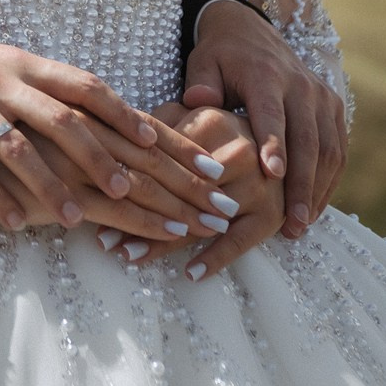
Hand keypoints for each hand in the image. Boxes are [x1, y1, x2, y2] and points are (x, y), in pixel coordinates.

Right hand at [0, 27, 223, 231]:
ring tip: (80, 220)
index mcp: (24, 64)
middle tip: (145, 192)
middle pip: (68, 121)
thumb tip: (102, 115)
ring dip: (53, 186)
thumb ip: (42, 89)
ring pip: (20, 146)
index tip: (172, 146)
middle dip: (114, 162)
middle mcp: (2, 79)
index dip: (134, 118)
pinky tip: (15, 223)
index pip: (91, 89)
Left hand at [109, 105, 277, 279]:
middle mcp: (237, 153)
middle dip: (135, 217)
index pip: (161, 159)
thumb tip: (118, 131)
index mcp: (212, 122)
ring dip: (163, 242)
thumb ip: (161, 120)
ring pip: (200, 219)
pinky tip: (189, 274)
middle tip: (102, 240)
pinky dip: (215, 258)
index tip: (93, 200)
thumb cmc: (229, 125)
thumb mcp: (196, 111)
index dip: (124, 181)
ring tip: (128, 257)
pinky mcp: (272, 213)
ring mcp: (258, 186)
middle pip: (176, 193)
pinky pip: (241, 240)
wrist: (291, 136)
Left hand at [183, 0, 346, 237]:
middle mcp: (301, 86)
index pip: (272, 113)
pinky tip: (313, 208)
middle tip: (291, 223)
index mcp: (266, 76)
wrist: (251, 29)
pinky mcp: (333, 107)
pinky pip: (337, 149)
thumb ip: (201, 84)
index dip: (273, 143)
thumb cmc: (220, 55)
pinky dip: (329, 180)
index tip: (270, 175)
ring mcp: (322, 97)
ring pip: (328, 149)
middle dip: (300, 184)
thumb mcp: (202, 62)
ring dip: (317, 190)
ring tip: (300, 225)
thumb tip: (198, 103)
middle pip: (307, 140)